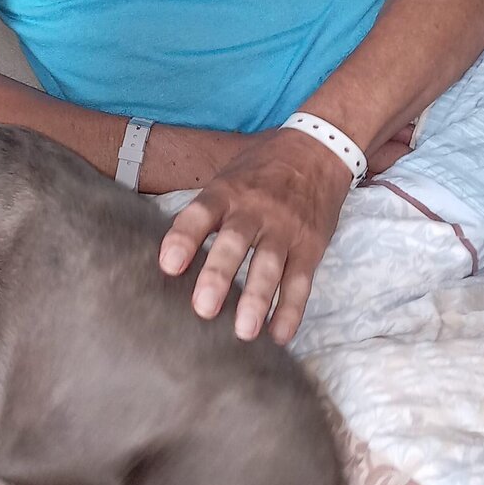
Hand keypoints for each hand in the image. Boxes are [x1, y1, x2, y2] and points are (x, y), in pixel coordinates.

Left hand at [158, 128, 352, 344]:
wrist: (318, 149)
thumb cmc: (260, 170)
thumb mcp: (228, 176)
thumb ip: (203, 211)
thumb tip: (165, 252)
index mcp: (227, 192)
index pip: (201, 213)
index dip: (184, 237)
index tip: (168, 265)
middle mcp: (255, 210)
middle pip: (236, 243)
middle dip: (219, 276)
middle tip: (203, 309)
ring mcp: (286, 229)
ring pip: (270, 266)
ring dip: (257, 300)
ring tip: (244, 332)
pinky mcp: (311, 246)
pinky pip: (301, 282)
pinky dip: (291, 310)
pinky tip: (278, 335)